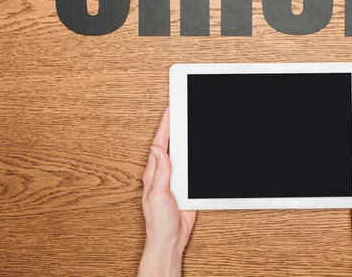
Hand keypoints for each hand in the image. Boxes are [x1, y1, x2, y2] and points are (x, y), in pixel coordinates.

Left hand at [138, 108, 196, 276]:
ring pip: (181, 155)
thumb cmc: (158, 223)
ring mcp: (174, 180)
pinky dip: (194, 157)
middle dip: (174, 127)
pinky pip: (190, 168)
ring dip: (185, 139)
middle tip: (180, 110)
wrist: (170, 241)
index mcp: (153, 173)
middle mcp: (162, 174)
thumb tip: (157, 149)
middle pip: (170, 145)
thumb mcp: (156, 195)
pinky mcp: (184, 188)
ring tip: (188, 122)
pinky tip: (198, 150)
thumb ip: (159, 172)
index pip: (159, 144)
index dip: (165, 126)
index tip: (171, 110)